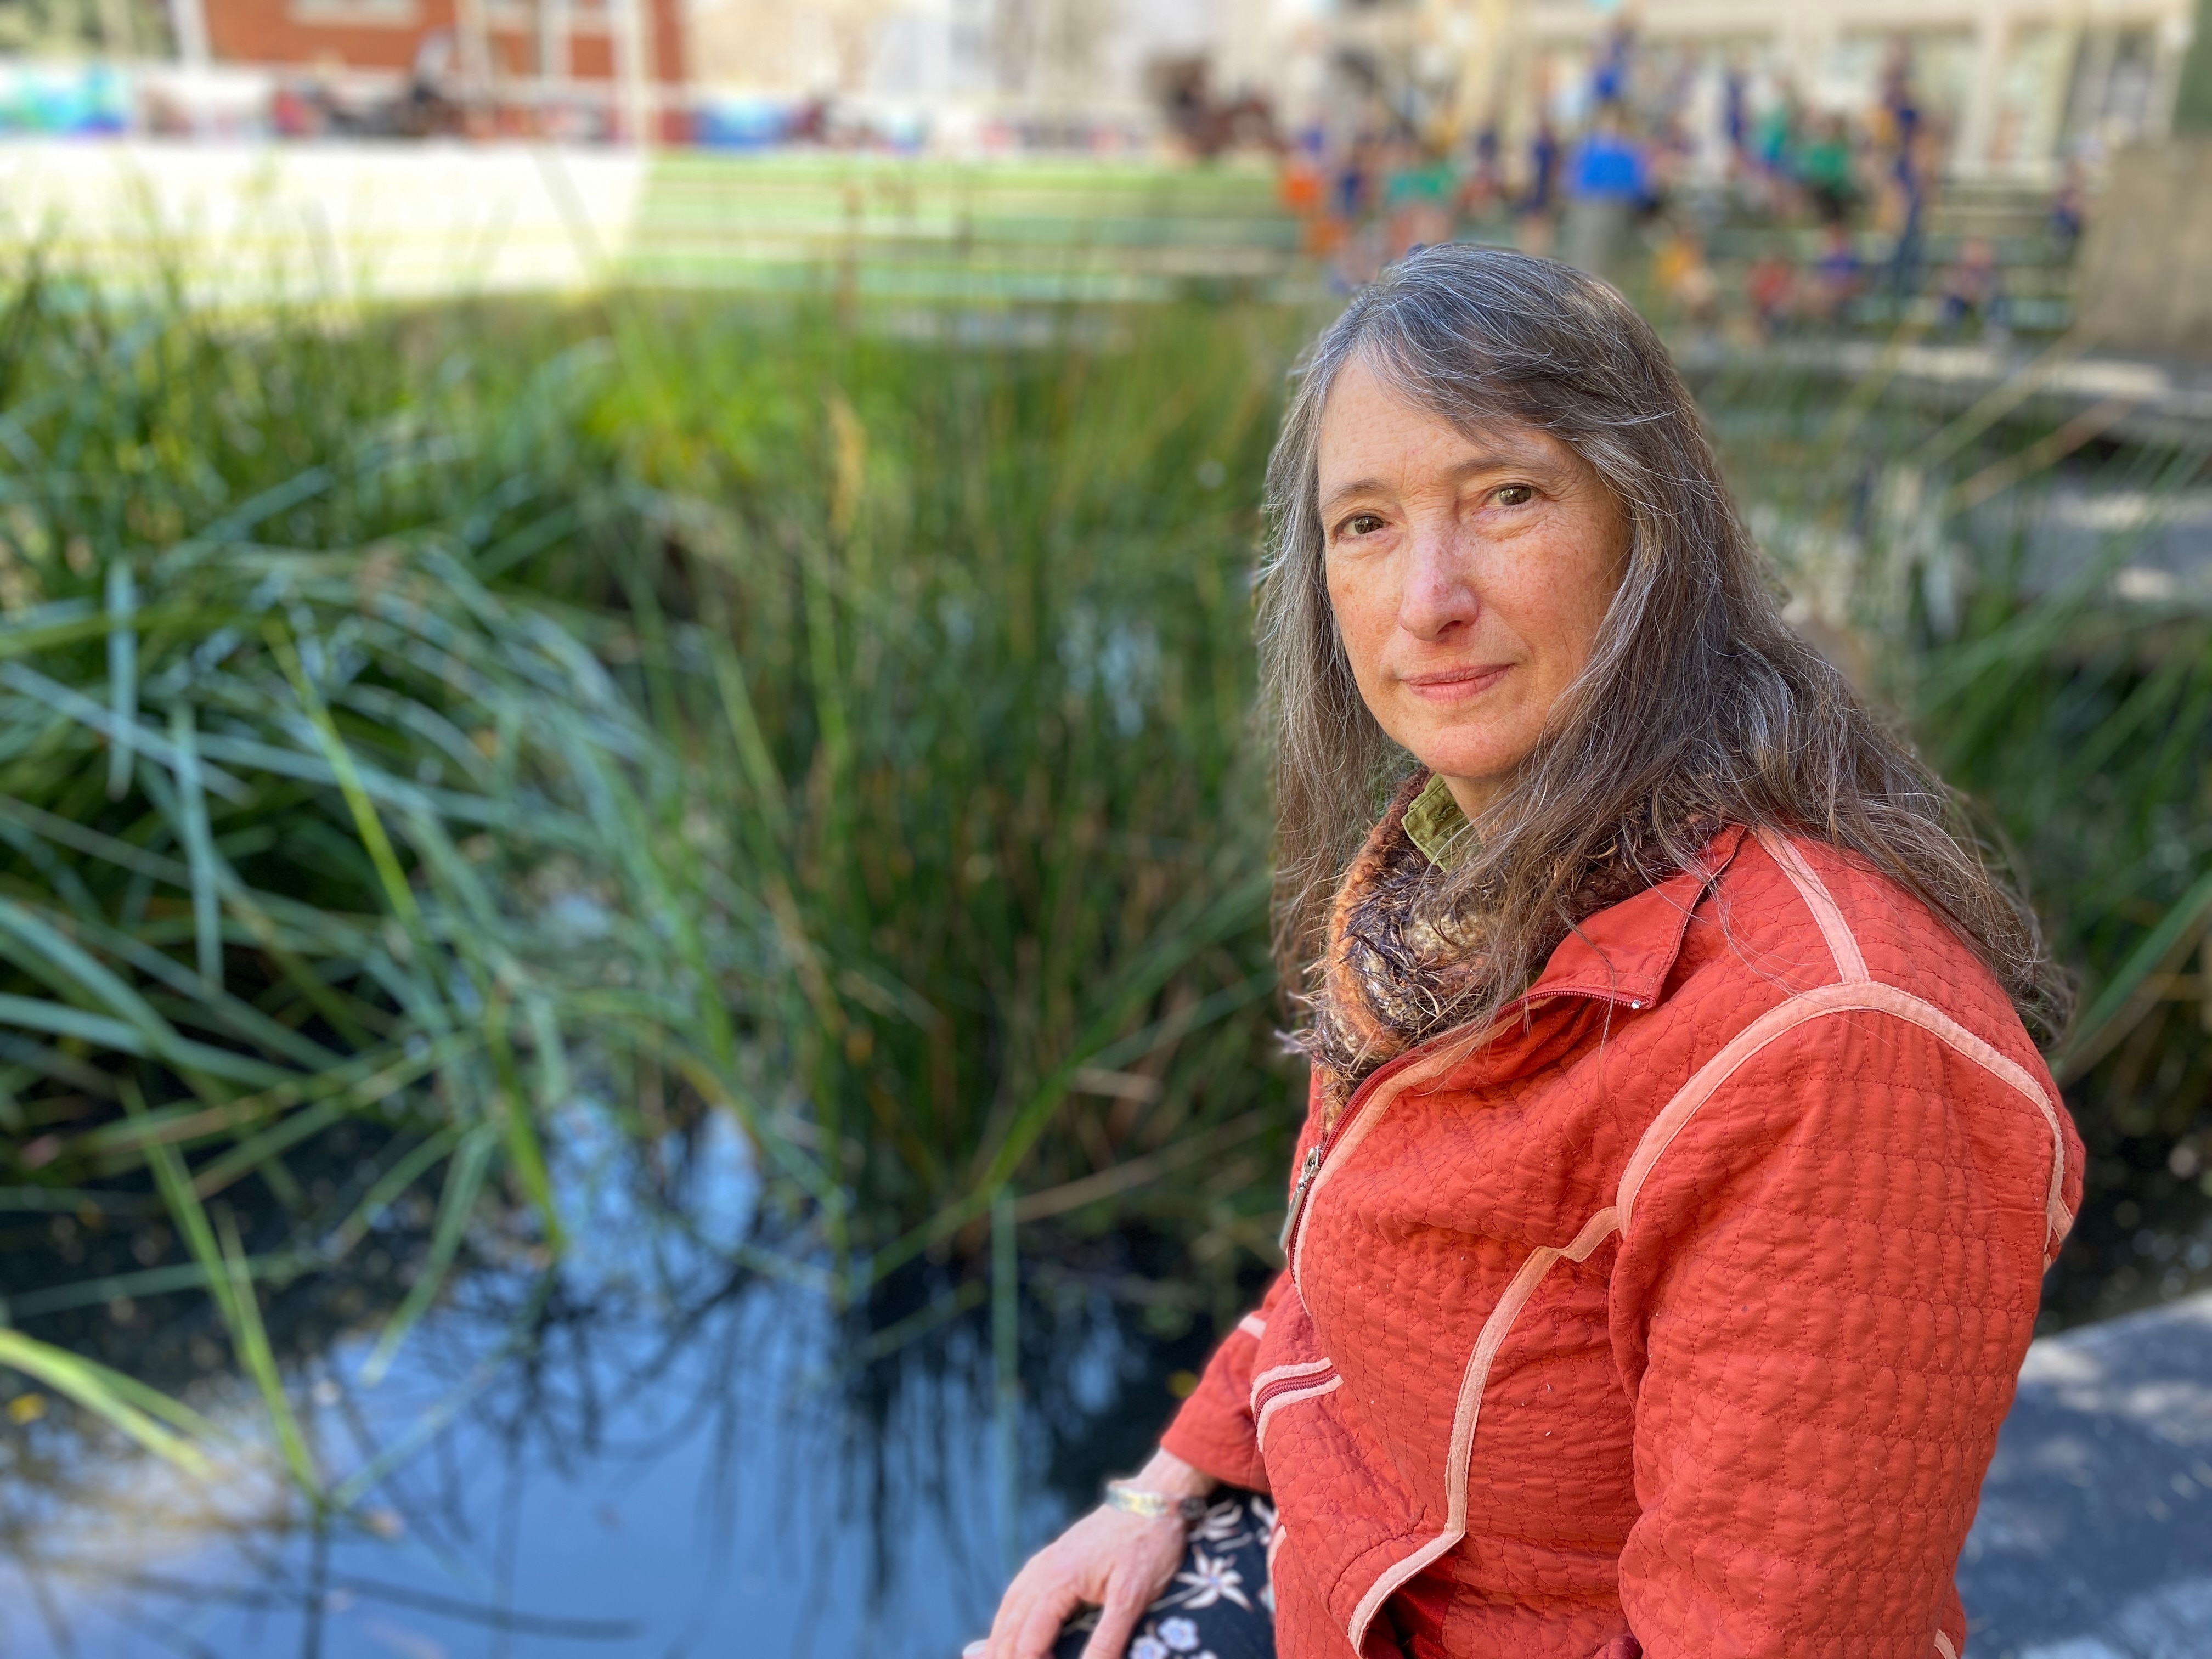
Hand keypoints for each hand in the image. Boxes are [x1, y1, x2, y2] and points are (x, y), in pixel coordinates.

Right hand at [978, 1450, 1210, 1658]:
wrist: (1156, 1500)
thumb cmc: (1148, 1546)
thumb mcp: (1133, 1597)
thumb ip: (1106, 1640)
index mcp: (1057, 1581)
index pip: (1028, 1640)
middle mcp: (1042, 1570)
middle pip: (1010, 1627)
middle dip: (1004, 1656)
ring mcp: (1045, 1562)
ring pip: (1008, 1609)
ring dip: (1000, 1641)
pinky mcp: (1053, 1558)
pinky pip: (1019, 1593)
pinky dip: (1008, 1618)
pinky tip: (1009, 1629)